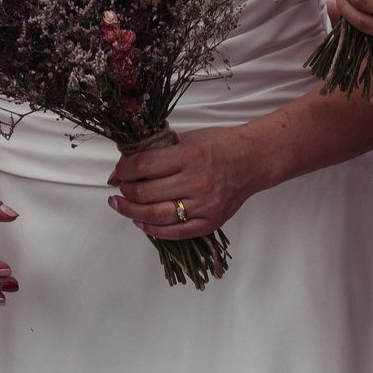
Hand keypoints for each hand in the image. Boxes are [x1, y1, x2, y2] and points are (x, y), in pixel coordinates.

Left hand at [106, 126, 272, 239]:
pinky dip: (153, 230)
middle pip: (144, 193)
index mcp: (189, 156)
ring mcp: (204, 205)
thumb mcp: (186, 138)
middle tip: (119, 188)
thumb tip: (120, 172)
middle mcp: (196, 181)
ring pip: (155, 216)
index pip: (142, 166)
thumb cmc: (219, 145)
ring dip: (131, 212)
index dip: (123, 170)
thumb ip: (154, 152)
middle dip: (124, 192)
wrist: (252, 159)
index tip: (119, 171)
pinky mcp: (211, 222)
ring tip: (121, 206)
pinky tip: (142, 221)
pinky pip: (175, 233)